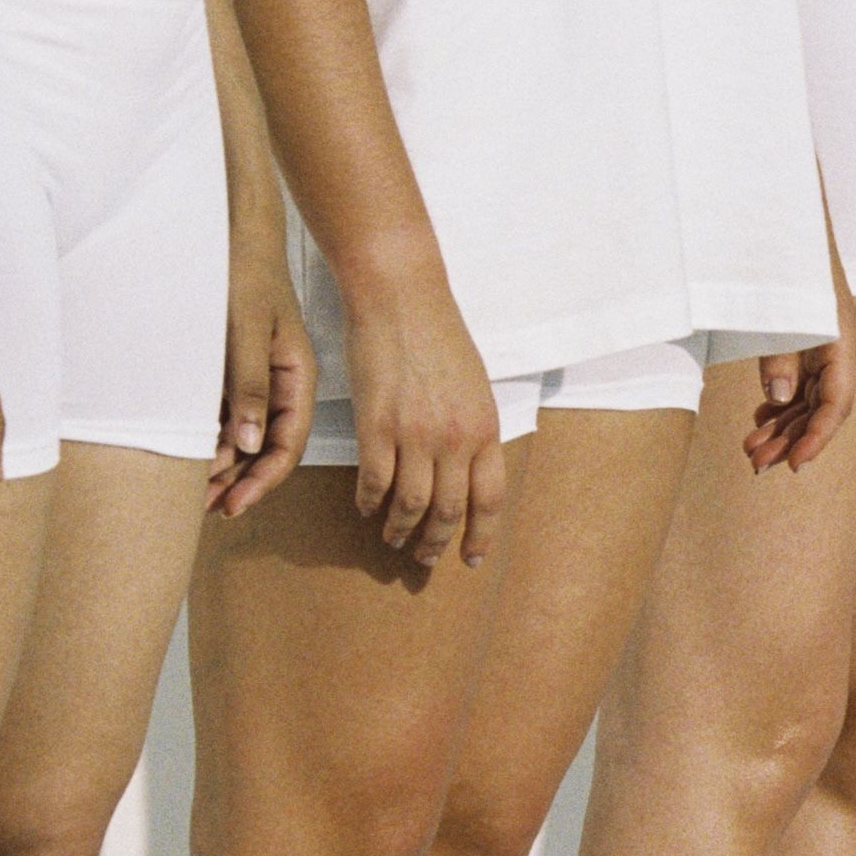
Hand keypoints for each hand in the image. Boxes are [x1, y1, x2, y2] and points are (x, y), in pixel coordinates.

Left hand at [211, 256, 315, 516]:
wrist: (230, 228)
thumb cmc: (243, 270)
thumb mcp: (246, 329)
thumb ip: (249, 387)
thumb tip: (248, 445)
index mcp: (297, 377)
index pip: (288, 445)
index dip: (263, 480)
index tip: (234, 504)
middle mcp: (280, 384)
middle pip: (267, 448)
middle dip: (240, 481)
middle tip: (208, 507)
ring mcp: (256, 377)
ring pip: (243, 435)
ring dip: (222, 464)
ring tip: (194, 490)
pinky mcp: (232, 368)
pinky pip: (224, 413)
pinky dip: (209, 437)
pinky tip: (189, 453)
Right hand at [339, 265, 505, 568]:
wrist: (401, 297)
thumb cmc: (438, 334)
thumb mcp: (474, 387)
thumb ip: (472, 429)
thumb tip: (465, 468)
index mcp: (485, 428)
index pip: (490, 499)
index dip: (481, 535)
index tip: (472, 558)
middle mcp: (455, 439)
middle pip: (449, 510)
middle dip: (436, 543)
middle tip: (425, 558)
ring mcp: (415, 435)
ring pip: (410, 505)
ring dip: (401, 530)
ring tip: (392, 539)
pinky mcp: (376, 426)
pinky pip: (374, 480)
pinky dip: (369, 501)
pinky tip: (365, 507)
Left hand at [746, 238, 855, 472]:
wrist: (791, 221)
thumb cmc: (787, 262)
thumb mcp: (778, 312)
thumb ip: (779, 359)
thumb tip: (779, 400)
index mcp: (844, 344)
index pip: (836, 406)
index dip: (815, 440)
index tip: (793, 466)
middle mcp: (842, 351)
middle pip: (821, 411)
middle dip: (790, 440)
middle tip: (756, 464)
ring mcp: (828, 348)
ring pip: (809, 402)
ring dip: (782, 428)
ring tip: (751, 449)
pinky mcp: (811, 343)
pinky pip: (801, 386)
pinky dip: (781, 407)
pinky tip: (760, 421)